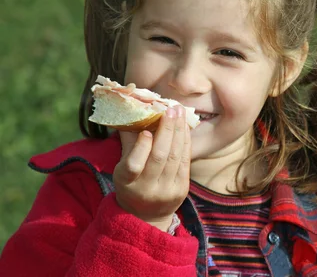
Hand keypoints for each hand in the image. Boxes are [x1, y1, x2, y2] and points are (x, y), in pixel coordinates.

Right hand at [113, 106, 191, 231]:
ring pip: (175, 157)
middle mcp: (146, 189)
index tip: (146, 129)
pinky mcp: (182, 189)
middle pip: (160, 157)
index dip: (141, 147)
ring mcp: (166, 191)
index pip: (134, 165)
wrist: (147, 215)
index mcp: (126, 182)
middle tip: (170, 109)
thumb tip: (132, 111)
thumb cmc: (131, 183)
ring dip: (179, 131)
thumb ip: (129, 142)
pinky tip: (185, 126)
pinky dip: (186, 141)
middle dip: (167, 130)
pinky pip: (185, 161)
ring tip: (179, 111)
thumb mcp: (122, 167)